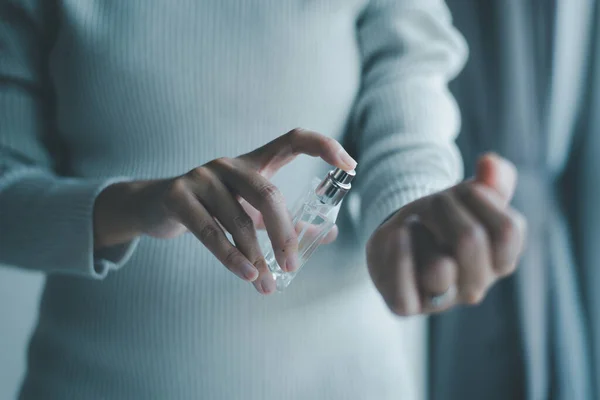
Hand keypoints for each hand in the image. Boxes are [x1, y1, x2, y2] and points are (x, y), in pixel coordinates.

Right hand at [93, 128, 356, 293]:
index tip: (350, 166)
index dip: (324, 146)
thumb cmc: (212, 209)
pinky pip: (209, 231)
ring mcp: (202, 177)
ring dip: (256, 257)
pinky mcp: (178, 196)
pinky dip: (230, 257)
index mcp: (253, 162)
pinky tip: (247, 275)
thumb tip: (329, 232)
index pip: (293, 139)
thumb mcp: (250, 211)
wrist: (154, 207)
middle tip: (293, 265)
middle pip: (268, 194)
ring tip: (266, 285)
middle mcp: (230, 164)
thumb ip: (287, 220)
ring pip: (239, 220)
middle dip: (284, 234)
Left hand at [366, 153, 526, 314]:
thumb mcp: (470, 196)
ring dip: (421, 229)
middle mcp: (474, 287)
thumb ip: (494, 180)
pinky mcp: (405, 306)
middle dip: (446, 206)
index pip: (508, 231)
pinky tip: (397, 234)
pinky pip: (405, 293)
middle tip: (433, 202)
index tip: (468, 189)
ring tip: (413, 223)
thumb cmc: (442, 220)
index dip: (485, 198)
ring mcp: (440, 300)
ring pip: (440, 269)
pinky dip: (399, 256)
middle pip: (471, 239)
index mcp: (499, 262)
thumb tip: (490, 163)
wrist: (400, 238)